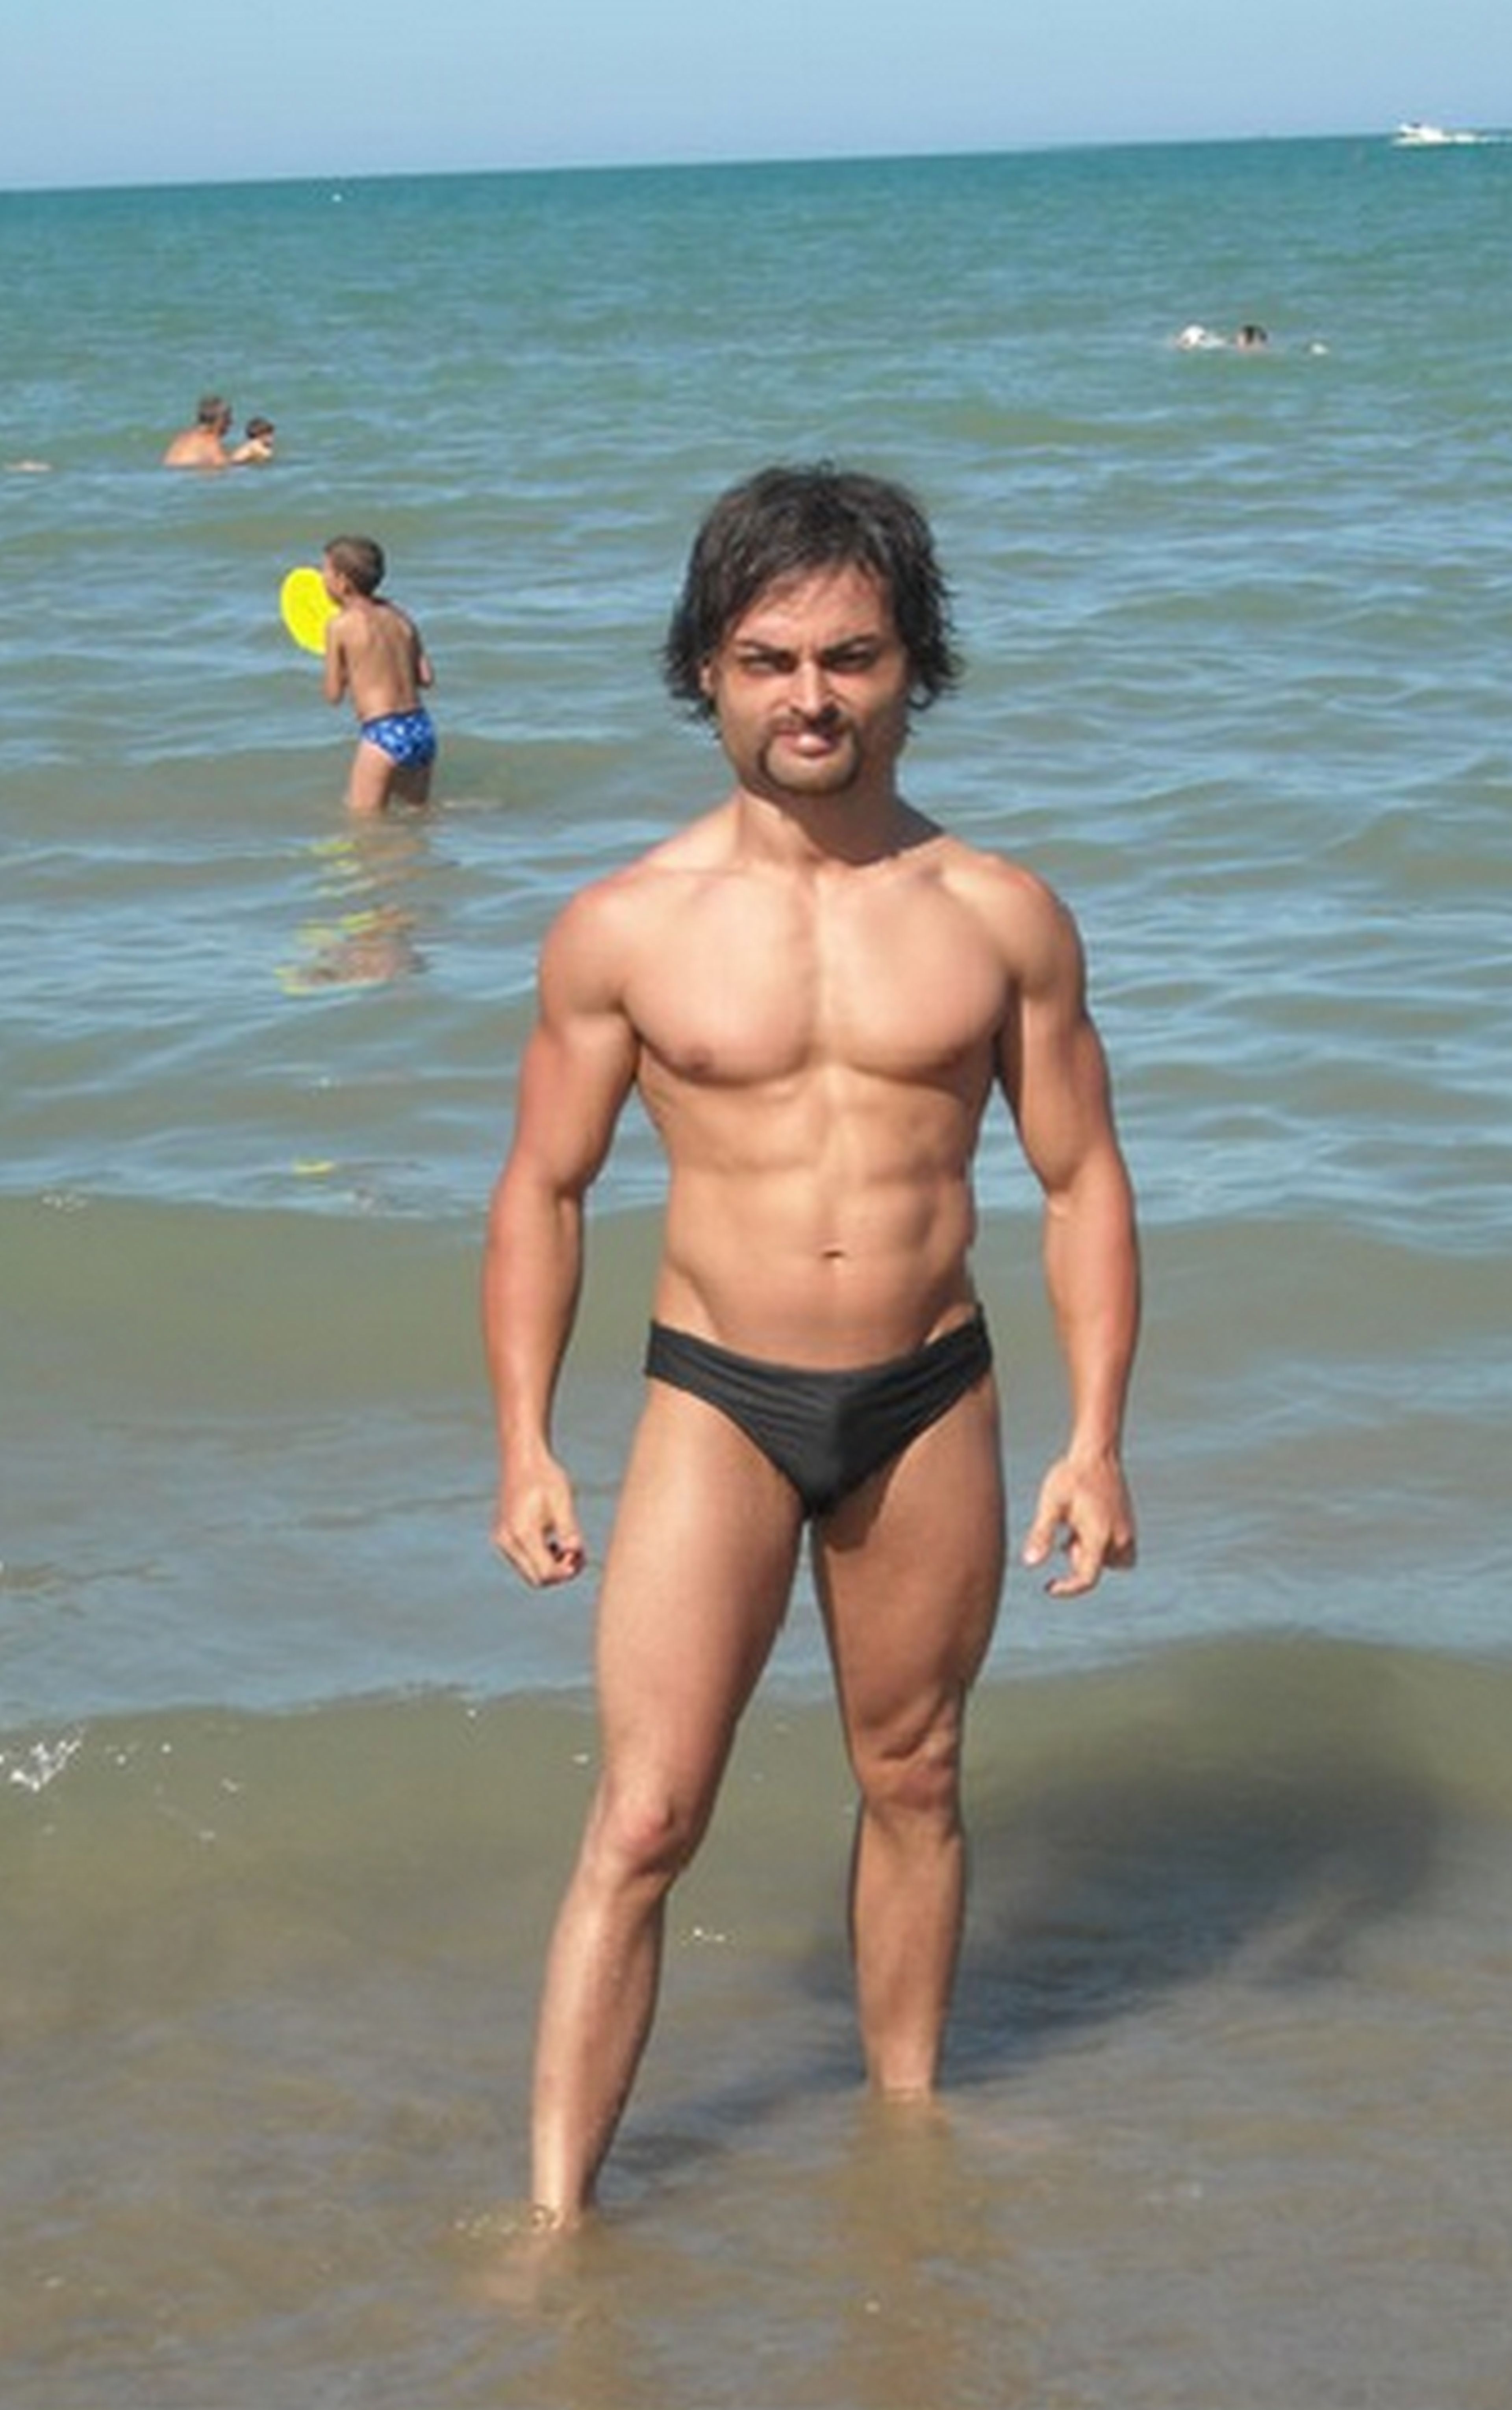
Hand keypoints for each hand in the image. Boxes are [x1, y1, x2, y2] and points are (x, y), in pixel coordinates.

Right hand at [492, 1456, 586, 1587]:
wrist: (522, 1459)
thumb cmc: (545, 1477)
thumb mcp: (562, 1502)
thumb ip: (568, 1530)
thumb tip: (575, 1552)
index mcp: (522, 1532)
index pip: (545, 1572)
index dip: (566, 1572)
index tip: (581, 1557)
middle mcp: (507, 1540)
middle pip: (535, 1577)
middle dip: (559, 1572)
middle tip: (578, 1555)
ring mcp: (502, 1539)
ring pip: (529, 1571)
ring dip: (550, 1566)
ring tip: (568, 1547)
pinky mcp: (502, 1536)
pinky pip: (522, 1560)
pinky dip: (540, 1558)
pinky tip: (553, 1542)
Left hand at [1022, 1450, 1136, 1597]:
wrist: (1097, 1453)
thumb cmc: (1070, 1477)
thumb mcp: (1050, 1504)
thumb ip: (1041, 1534)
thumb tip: (1029, 1563)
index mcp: (1099, 1536)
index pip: (1087, 1578)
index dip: (1068, 1588)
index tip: (1049, 1586)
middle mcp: (1119, 1537)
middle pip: (1096, 1568)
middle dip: (1077, 1558)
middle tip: (1067, 1530)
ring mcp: (1128, 1531)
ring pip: (1111, 1562)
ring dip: (1091, 1553)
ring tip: (1077, 1526)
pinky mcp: (1130, 1524)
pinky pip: (1120, 1550)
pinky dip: (1104, 1546)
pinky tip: (1087, 1524)